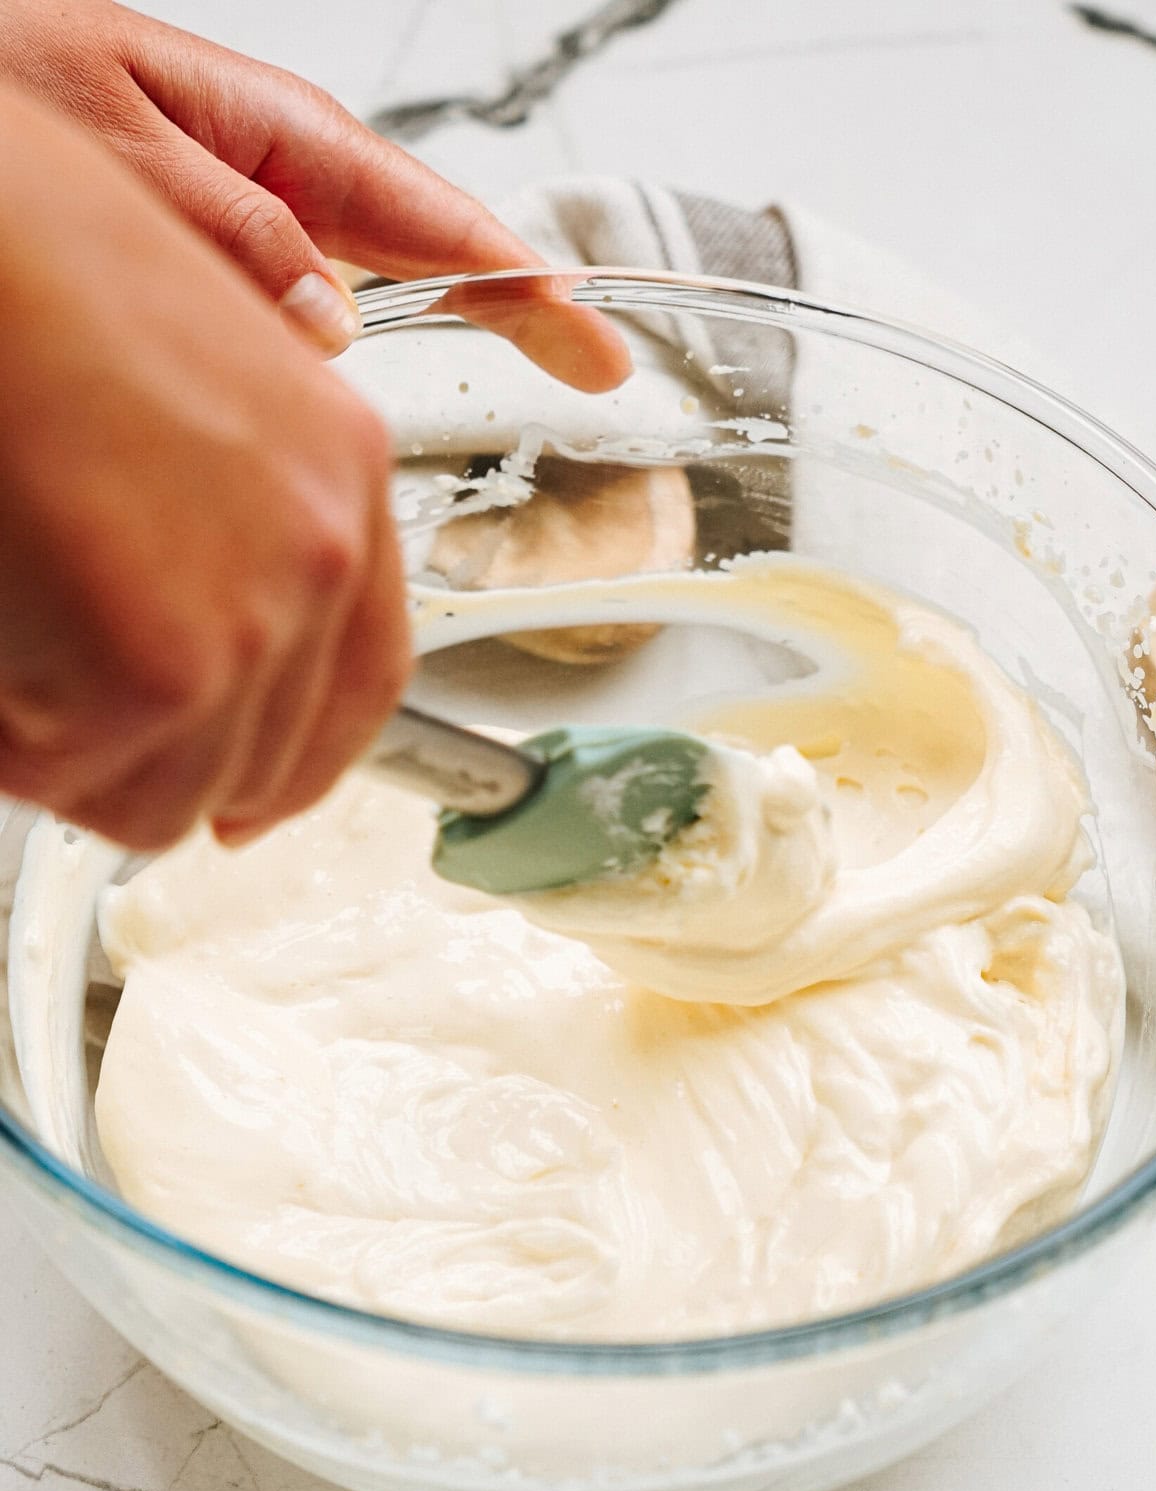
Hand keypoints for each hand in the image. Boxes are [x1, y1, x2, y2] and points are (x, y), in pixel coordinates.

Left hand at [0, 0, 630, 386]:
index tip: (592, 341)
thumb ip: (226, 228)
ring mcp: (265, 222)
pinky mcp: (229, 262)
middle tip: (602, 371)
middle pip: (436, 251)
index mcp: (279, 135)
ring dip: (446, 334)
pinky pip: (309, 324)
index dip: (523, 283)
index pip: (432, 216)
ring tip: (540, 367)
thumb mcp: (109, 144)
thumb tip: (332, 325)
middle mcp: (286, 179)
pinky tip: (364, 406)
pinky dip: (345, 367)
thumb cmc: (4, 86)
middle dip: (523, 307)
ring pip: (376, 297)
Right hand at [0, 84, 408, 850]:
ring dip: (77, 751)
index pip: (362, 683)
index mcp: (342, 474)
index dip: (296, 762)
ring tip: (19, 641)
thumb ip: (234, 516)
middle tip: (69, 703)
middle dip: (158, 755)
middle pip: (261, 760)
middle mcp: (321, 553)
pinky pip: (76, 782)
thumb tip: (210, 627)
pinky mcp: (158, 673)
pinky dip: (18, 746)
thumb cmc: (29, 266)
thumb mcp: (190, 378)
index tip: (250, 800)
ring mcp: (252, 620)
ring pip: (167, 795)